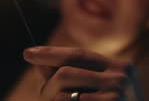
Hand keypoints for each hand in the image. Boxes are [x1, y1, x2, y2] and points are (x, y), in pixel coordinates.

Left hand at [23, 46, 141, 100]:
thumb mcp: (97, 88)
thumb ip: (72, 74)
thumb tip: (40, 65)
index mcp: (120, 66)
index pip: (78, 55)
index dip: (51, 53)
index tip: (28, 53)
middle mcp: (120, 78)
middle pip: (66, 74)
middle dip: (47, 85)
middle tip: (43, 94)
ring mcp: (115, 97)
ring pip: (62, 96)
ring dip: (53, 100)